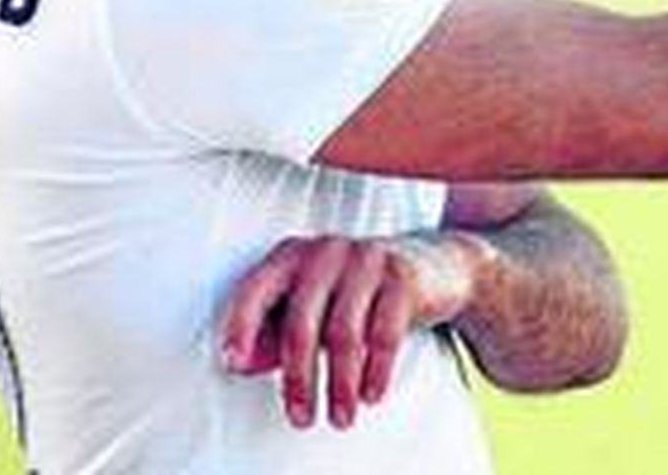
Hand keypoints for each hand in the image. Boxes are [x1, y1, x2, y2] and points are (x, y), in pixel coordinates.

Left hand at [219, 234, 479, 430]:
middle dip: (298, 378)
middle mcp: (326, 250)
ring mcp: (366, 258)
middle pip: (301, 322)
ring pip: (343, 333)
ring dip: (339, 385)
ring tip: (339, 417)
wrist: (434, 264)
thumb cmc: (358, 293)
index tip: (233, 364)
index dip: (241, 327)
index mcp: (293, 255)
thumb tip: (241, 364)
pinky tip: (371, 395)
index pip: (255, 289)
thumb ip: (276, 332)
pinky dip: (376, 371)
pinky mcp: (401, 275)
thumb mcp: (315, 307)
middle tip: (301, 417)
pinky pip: (384, 332)